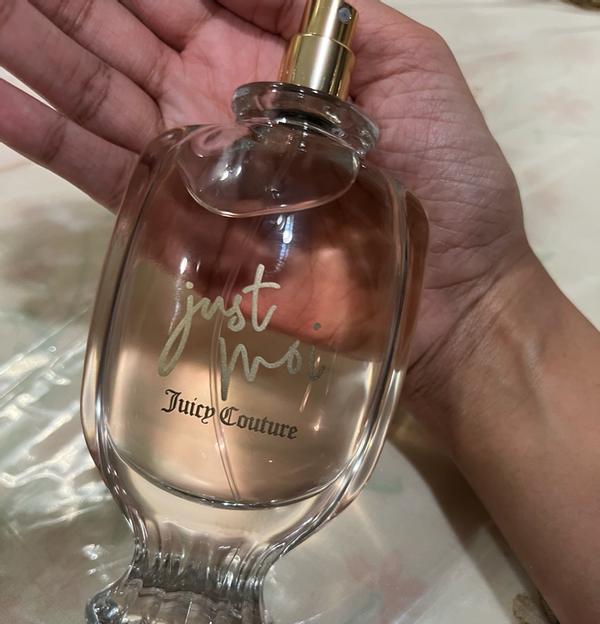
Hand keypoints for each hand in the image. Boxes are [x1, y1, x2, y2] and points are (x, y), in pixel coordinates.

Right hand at [0, 0, 531, 374]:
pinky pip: (105, 175)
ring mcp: (195, 166)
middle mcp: (217, 103)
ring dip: (37, 52)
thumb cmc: (449, 181)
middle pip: (120, 34)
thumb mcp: (410, 68)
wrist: (452, 297)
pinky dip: (45, 138)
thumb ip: (329, 12)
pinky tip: (0, 97)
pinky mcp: (185, 229)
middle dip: (60, 3)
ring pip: (96, 93)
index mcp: (266, 55)